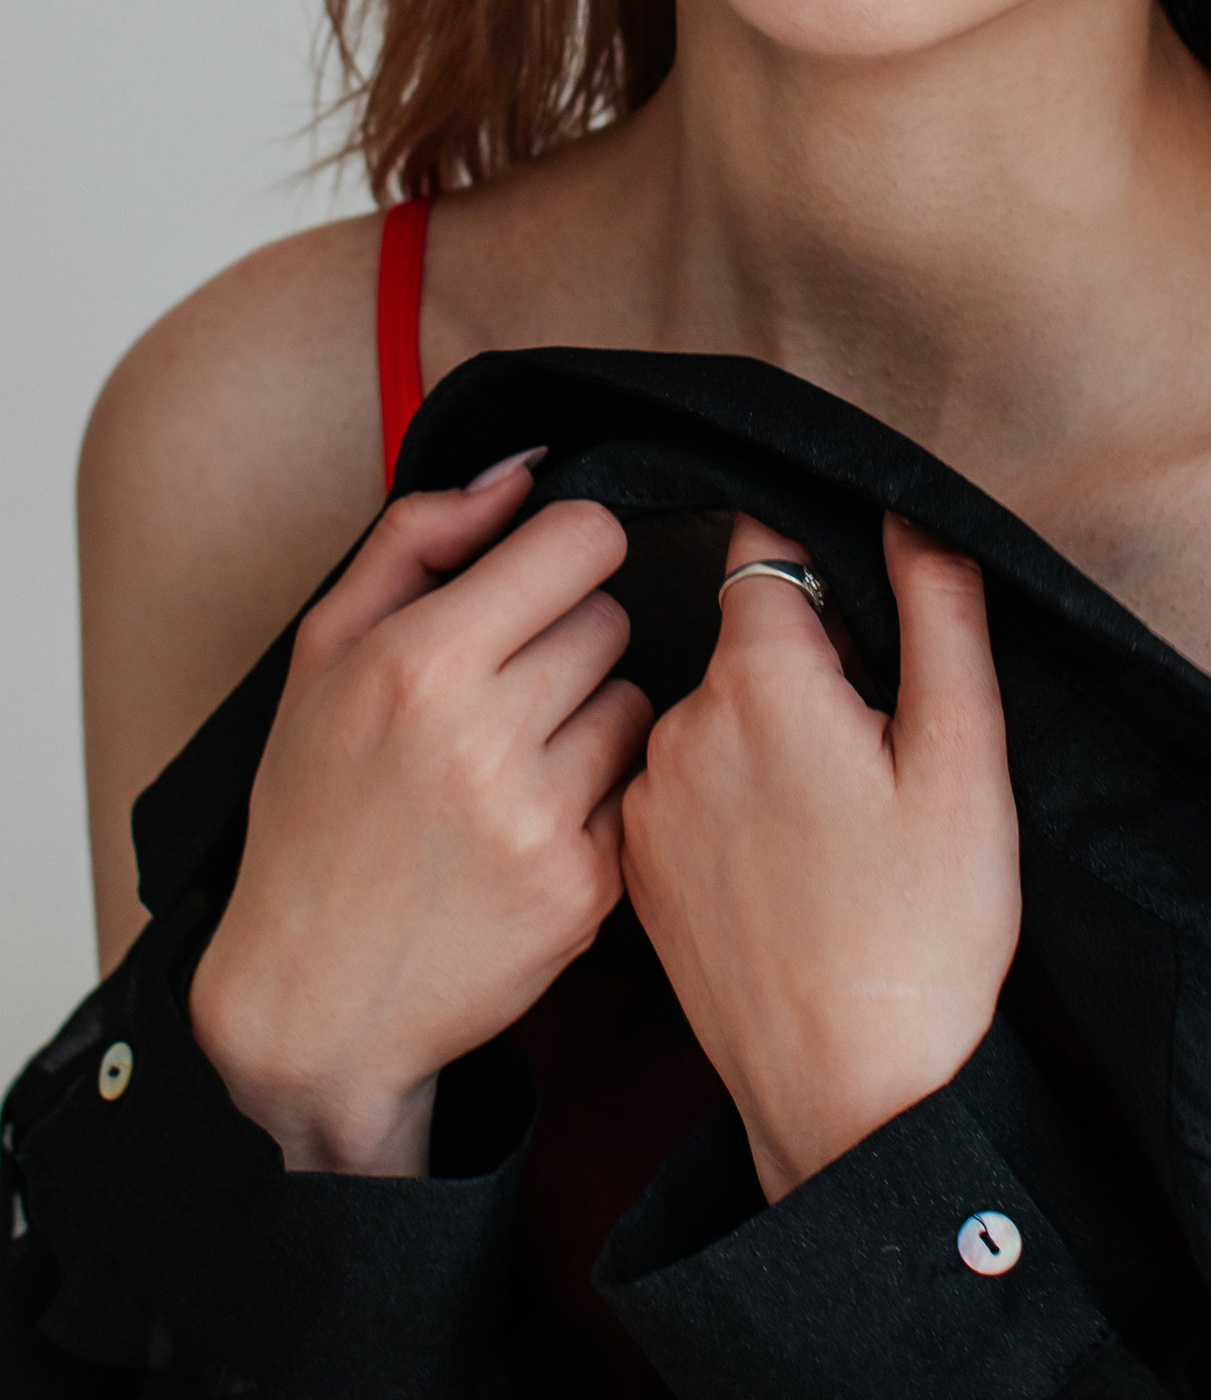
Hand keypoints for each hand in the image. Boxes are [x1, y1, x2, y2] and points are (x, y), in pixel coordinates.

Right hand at [189, 459, 649, 1176]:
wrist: (311, 998)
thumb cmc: (312, 814)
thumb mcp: (324, 654)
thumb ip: (417, 538)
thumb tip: (517, 475)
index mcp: (419, 660)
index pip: (581, 541)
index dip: (566, 553)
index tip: (542, 580)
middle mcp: (482, 735)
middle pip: (611, 619)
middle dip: (568, 641)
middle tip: (505, 691)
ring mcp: (540, 818)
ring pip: (636, 703)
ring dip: (590, 720)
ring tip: (514, 762)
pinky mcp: (584, 889)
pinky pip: (636, 791)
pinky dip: (596, 801)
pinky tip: (530, 826)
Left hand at [621, 511, 1020, 1202]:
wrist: (854, 1098)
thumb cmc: (924, 929)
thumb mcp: (965, 756)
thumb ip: (938, 609)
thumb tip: (907, 510)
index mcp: (762, 682)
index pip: (765, 551)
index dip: (823, 567)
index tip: (864, 620)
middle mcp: (681, 729)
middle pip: (744, 640)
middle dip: (806, 664)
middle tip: (874, 750)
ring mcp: (648, 805)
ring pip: (714, 717)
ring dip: (765, 736)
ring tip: (835, 824)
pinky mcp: (637, 874)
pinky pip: (686, 792)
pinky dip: (731, 803)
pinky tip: (786, 867)